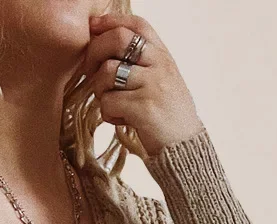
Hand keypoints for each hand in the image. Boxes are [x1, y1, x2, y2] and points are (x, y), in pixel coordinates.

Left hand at [81, 11, 204, 156]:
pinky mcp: (144, 108)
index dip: (111, 21)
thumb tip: (107, 46)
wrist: (185, 149)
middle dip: (95, 52)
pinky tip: (121, 120)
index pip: (137, 25)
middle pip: (118, 39)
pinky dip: (108, 114)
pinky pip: (109, 102)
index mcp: (163, 56)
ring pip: (107, 72)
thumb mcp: (163, 82)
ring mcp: (153, 85)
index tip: (94, 27)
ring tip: (111, 103)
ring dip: (100, 90)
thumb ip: (143, 64)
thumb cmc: (169, 117)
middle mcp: (160, 65)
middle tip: (90, 71)